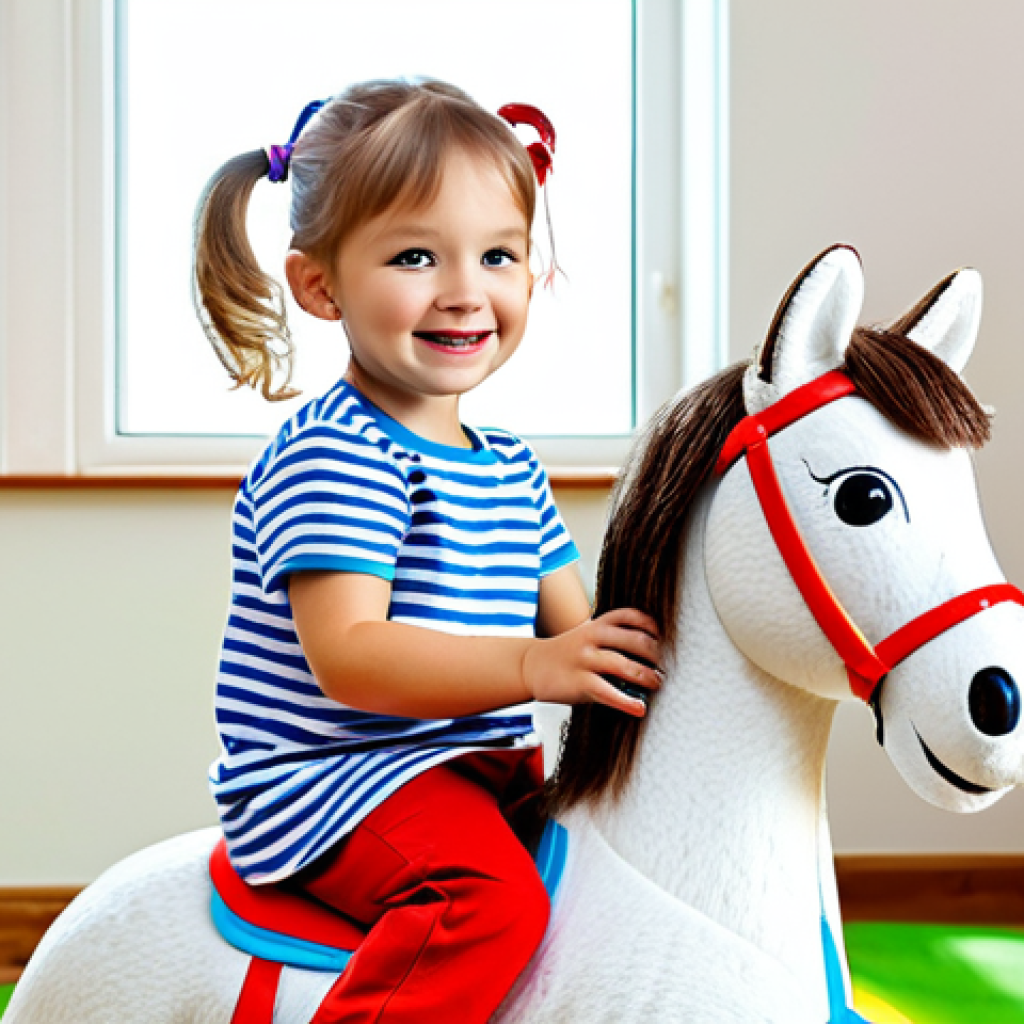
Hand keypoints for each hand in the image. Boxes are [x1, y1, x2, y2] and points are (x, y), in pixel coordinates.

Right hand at [522, 608, 661, 715]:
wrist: (532, 665)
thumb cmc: (567, 653)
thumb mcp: (588, 635)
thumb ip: (613, 638)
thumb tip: (652, 653)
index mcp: (597, 623)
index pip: (631, 616)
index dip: (652, 626)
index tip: (668, 639)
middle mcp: (592, 637)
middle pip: (634, 640)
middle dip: (656, 655)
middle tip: (668, 667)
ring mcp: (585, 659)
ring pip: (623, 665)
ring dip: (646, 676)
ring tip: (658, 684)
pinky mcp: (579, 681)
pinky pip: (607, 692)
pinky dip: (626, 701)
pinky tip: (639, 708)